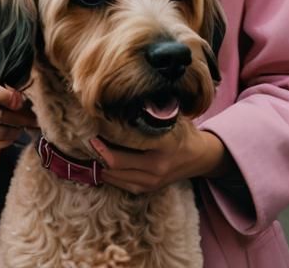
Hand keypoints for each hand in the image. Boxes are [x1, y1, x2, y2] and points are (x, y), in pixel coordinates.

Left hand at [89, 122, 226, 195]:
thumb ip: (151, 111)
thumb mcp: (171, 116)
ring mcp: (153, 181)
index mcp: (162, 145)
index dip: (106, 136)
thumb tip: (124, 98)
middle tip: (87, 139)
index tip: (94, 126)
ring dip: (101, 165)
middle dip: (98, 152)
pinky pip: (124, 185)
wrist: (201, 157)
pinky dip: (111, 176)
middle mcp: (157, 166)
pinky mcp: (150, 188)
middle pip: (116, 163)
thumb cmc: (183, 131)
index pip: (126, 143)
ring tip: (91, 152)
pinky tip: (102, 165)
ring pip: (117, 177)